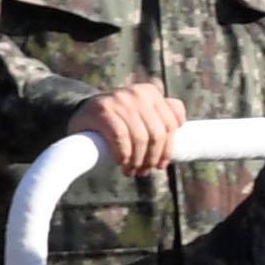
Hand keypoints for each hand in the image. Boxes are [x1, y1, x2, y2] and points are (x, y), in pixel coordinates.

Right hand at [68, 81, 186, 175]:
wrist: (83, 114)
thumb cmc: (118, 119)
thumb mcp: (141, 112)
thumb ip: (163, 112)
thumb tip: (182, 123)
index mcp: (151, 92)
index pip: (171, 124)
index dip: (168, 149)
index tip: (160, 165)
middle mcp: (137, 93)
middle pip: (157, 133)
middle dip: (152, 158)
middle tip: (144, 172)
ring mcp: (119, 99)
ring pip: (141, 137)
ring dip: (137, 160)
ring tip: (131, 171)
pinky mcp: (102, 110)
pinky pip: (121, 137)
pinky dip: (124, 154)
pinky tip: (121, 163)